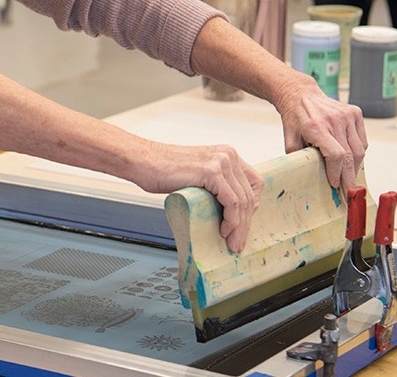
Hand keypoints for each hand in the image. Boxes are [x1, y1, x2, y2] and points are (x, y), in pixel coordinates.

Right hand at [131, 140, 262, 252]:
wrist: (143, 161)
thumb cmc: (163, 170)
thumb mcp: (198, 174)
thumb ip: (215, 185)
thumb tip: (226, 211)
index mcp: (227, 154)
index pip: (254, 183)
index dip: (251, 206)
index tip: (243, 224)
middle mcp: (228, 155)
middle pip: (249, 195)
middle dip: (246, 222)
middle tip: (238, 241)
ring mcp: (221, 162)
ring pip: (242, 201)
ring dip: (239, 226)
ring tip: (232, 242)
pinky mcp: (211, 172)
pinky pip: (232, 202)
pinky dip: (231, 220)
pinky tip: (224, 230)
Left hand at [275, 84, 367, 191]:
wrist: (300, 94)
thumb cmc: (294, 118)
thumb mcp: (289, 140)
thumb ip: (299, 159)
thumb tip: (309, 179)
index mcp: (316, 127)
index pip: (336, 155)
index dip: (337, 173)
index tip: (335, 184)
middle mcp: (334, 120)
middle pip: (350, 156)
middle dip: (349, 177)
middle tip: (348, 190)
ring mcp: (347, 115)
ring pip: (359, 150)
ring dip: (354, 166)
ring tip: (347, 174)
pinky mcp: (355, 113)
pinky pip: (362, 140)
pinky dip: (358, 152)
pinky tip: (349, 156)